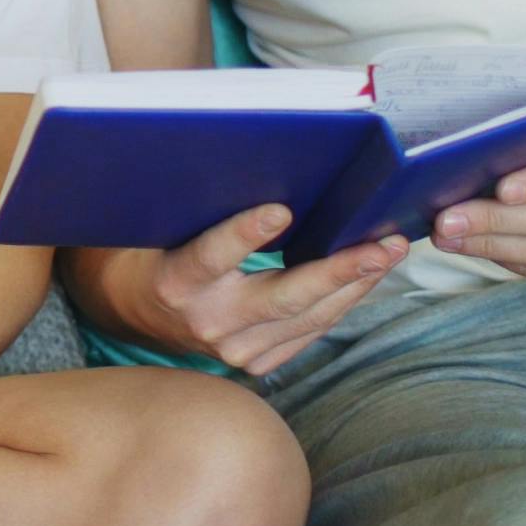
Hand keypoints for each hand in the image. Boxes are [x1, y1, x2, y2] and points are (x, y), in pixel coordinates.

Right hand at [91, 205, 406, 376]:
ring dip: (354, 285)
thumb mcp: (166, 224)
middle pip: (281, 299)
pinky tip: (366, 276)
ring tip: (389, 253)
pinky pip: (310, 331)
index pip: (211, 257)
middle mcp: (206, 322)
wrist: (136, 311)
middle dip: (338, 271)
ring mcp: (234, 350)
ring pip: (308, 318)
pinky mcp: (256, 362)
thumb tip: (262, 163)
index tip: (281, 209)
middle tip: (381, 246)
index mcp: (175, 282)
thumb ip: (203, 206)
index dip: (245, 234)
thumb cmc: (159, 250)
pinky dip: (341, 302)